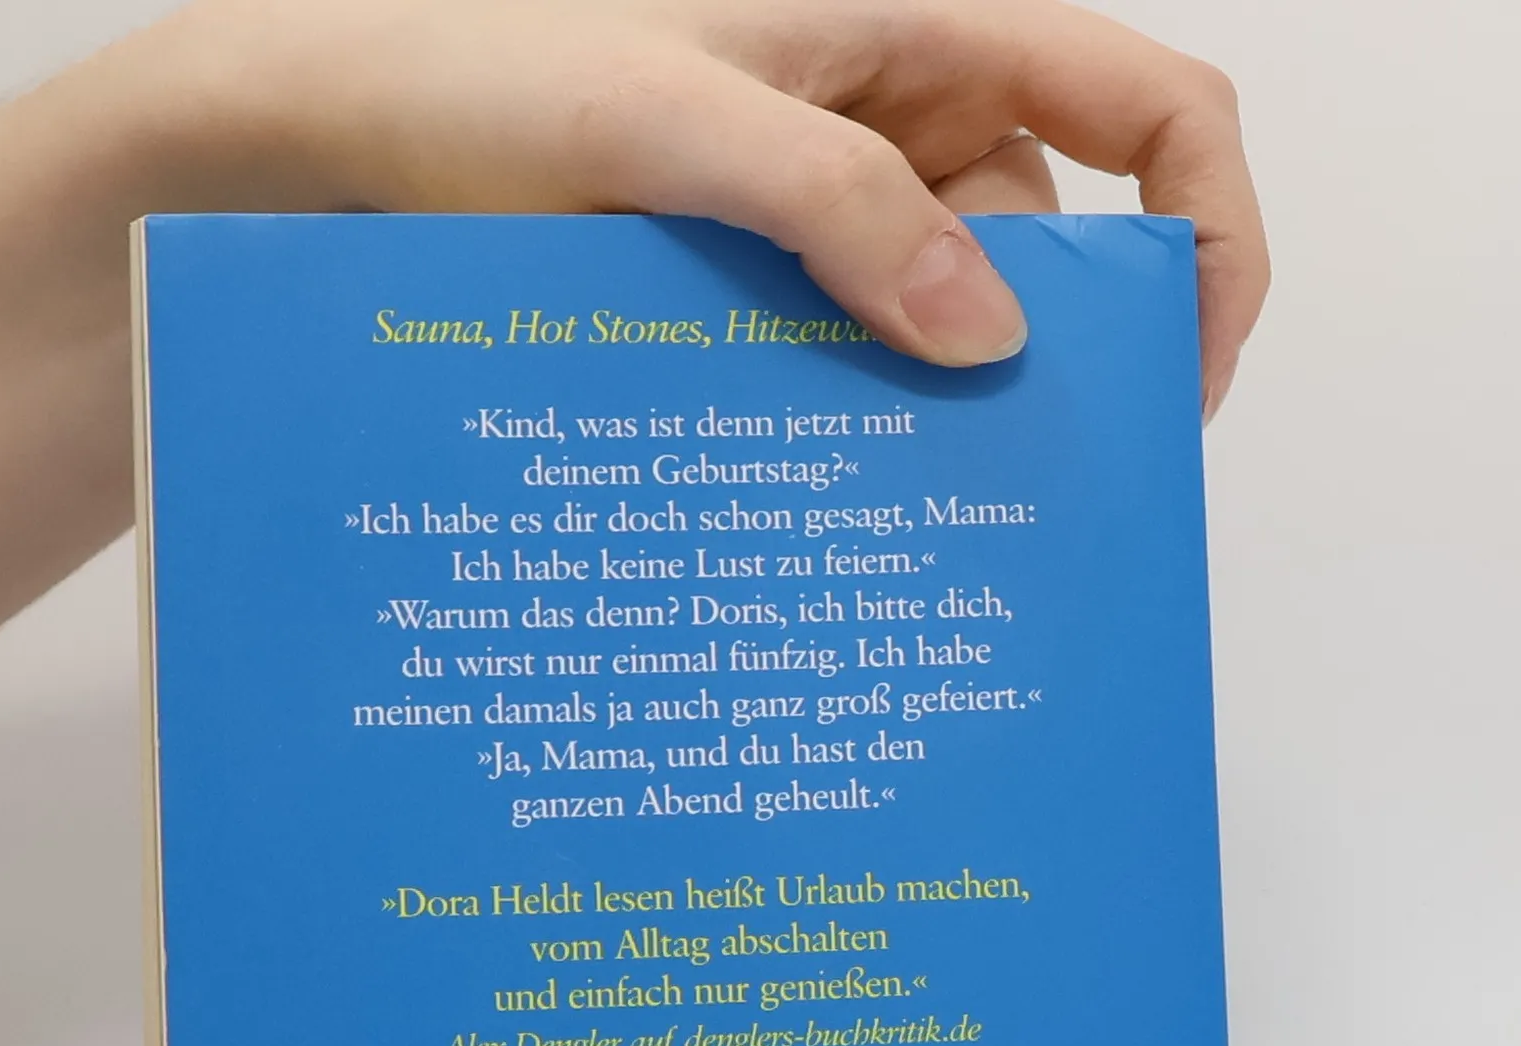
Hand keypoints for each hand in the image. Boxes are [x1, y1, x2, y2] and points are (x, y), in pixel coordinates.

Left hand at [138, 0, 1266, 407]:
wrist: (315, 139)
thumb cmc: (468, 73)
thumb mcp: (666, 122)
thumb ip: (838, 208)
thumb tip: (991, 337)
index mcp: (905, 23)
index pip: (1139, 98)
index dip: (1205, 229)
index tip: (1182, 376)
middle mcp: (880, 110)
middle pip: (1049, 237)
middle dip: (1056, 359)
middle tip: (1023, 500)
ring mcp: (809, 203)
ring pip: (937, 312)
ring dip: (935, 409)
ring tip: (908, 521)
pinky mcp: (740, 281)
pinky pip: (838, 350)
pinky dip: (849, 420)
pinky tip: (828, 492)